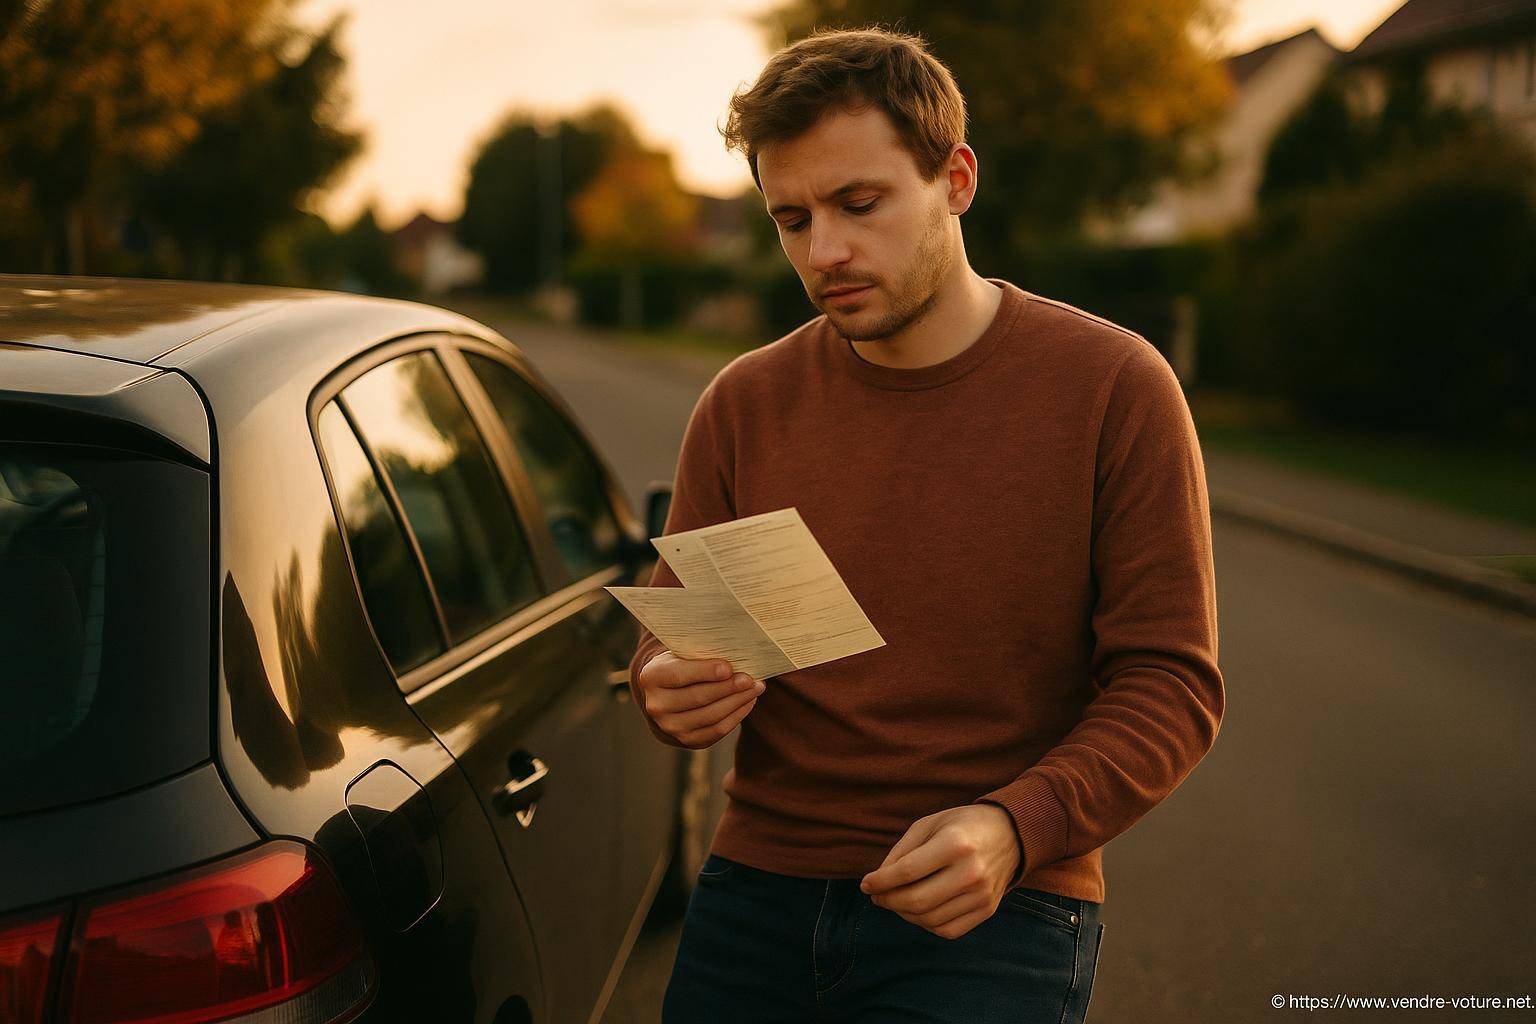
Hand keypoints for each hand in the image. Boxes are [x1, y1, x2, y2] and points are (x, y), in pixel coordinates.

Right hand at [637, 651, 765, 748]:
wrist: (666, 697)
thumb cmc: (680, 667)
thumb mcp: (681, 654)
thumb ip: (701, 654)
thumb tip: (736, 655)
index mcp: (651, 677)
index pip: (680, 675)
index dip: (705, 672)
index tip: (729, 667)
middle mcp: (656, 706)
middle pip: (699, 697)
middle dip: (728, 688)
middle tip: (750, 678)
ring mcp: (670, 727)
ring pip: (711, 716)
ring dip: (738, 701)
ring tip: (755, 688)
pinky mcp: (687, 741)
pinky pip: (718, 730)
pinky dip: (737, 715)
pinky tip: (748, 701)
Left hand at [859, 804, 1021, 939]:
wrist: (1010, 834)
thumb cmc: (962, 825)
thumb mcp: (929, 824)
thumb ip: (901, 851)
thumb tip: (877, 881)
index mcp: (954, 844)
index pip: (907, 871)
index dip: (880, 881)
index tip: (865, 884)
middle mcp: (971, 872)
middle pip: (917, 900)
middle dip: (888, 901)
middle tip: (877, 896)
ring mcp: (981, 895)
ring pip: (929, 919)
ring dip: (904, 914)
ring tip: (895, 901)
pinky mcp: (987, 910)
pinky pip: (948, 930)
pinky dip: (926, 925)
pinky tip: (918, 911)